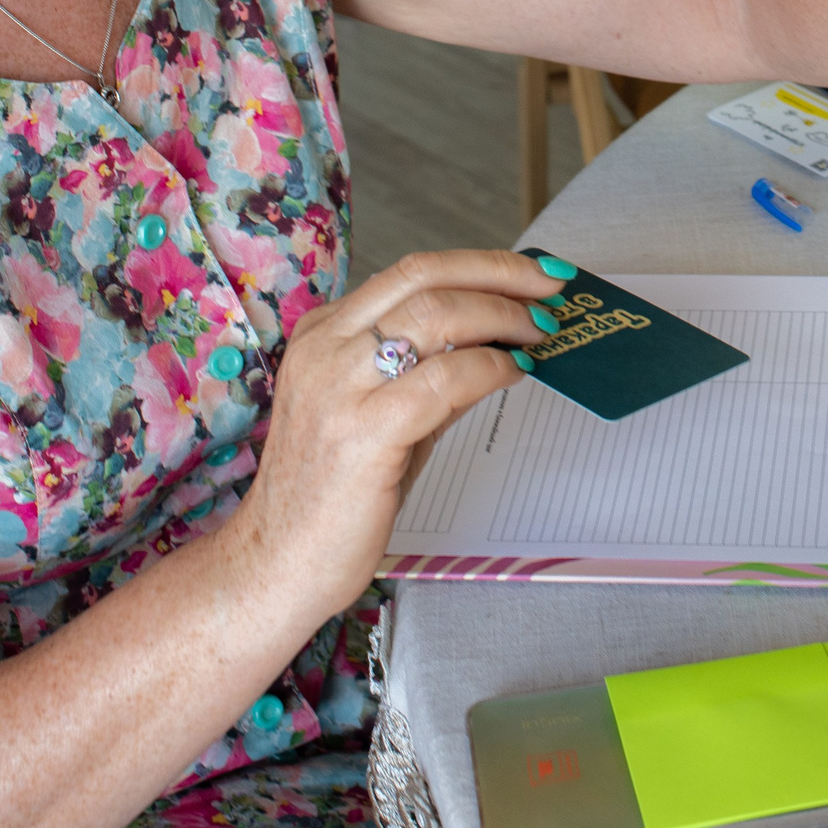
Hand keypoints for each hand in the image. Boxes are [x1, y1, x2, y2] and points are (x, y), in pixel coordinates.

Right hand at [217, 249, 564, 624]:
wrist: (276, 564)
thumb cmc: (330, 497)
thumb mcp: (380, 416)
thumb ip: (429, 376)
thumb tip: (497, 343)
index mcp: (323, 334)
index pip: (412, 272)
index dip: (482, 263)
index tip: (532, 271)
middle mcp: (325, 348)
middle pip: (427, 278)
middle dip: (503, 275)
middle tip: (551, 290)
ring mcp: (338, 387)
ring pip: (438, 315)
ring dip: (503, 317)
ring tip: (539, 334)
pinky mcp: (363, 432)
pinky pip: (445, 379)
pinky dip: (491, 367)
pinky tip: (514, 375)